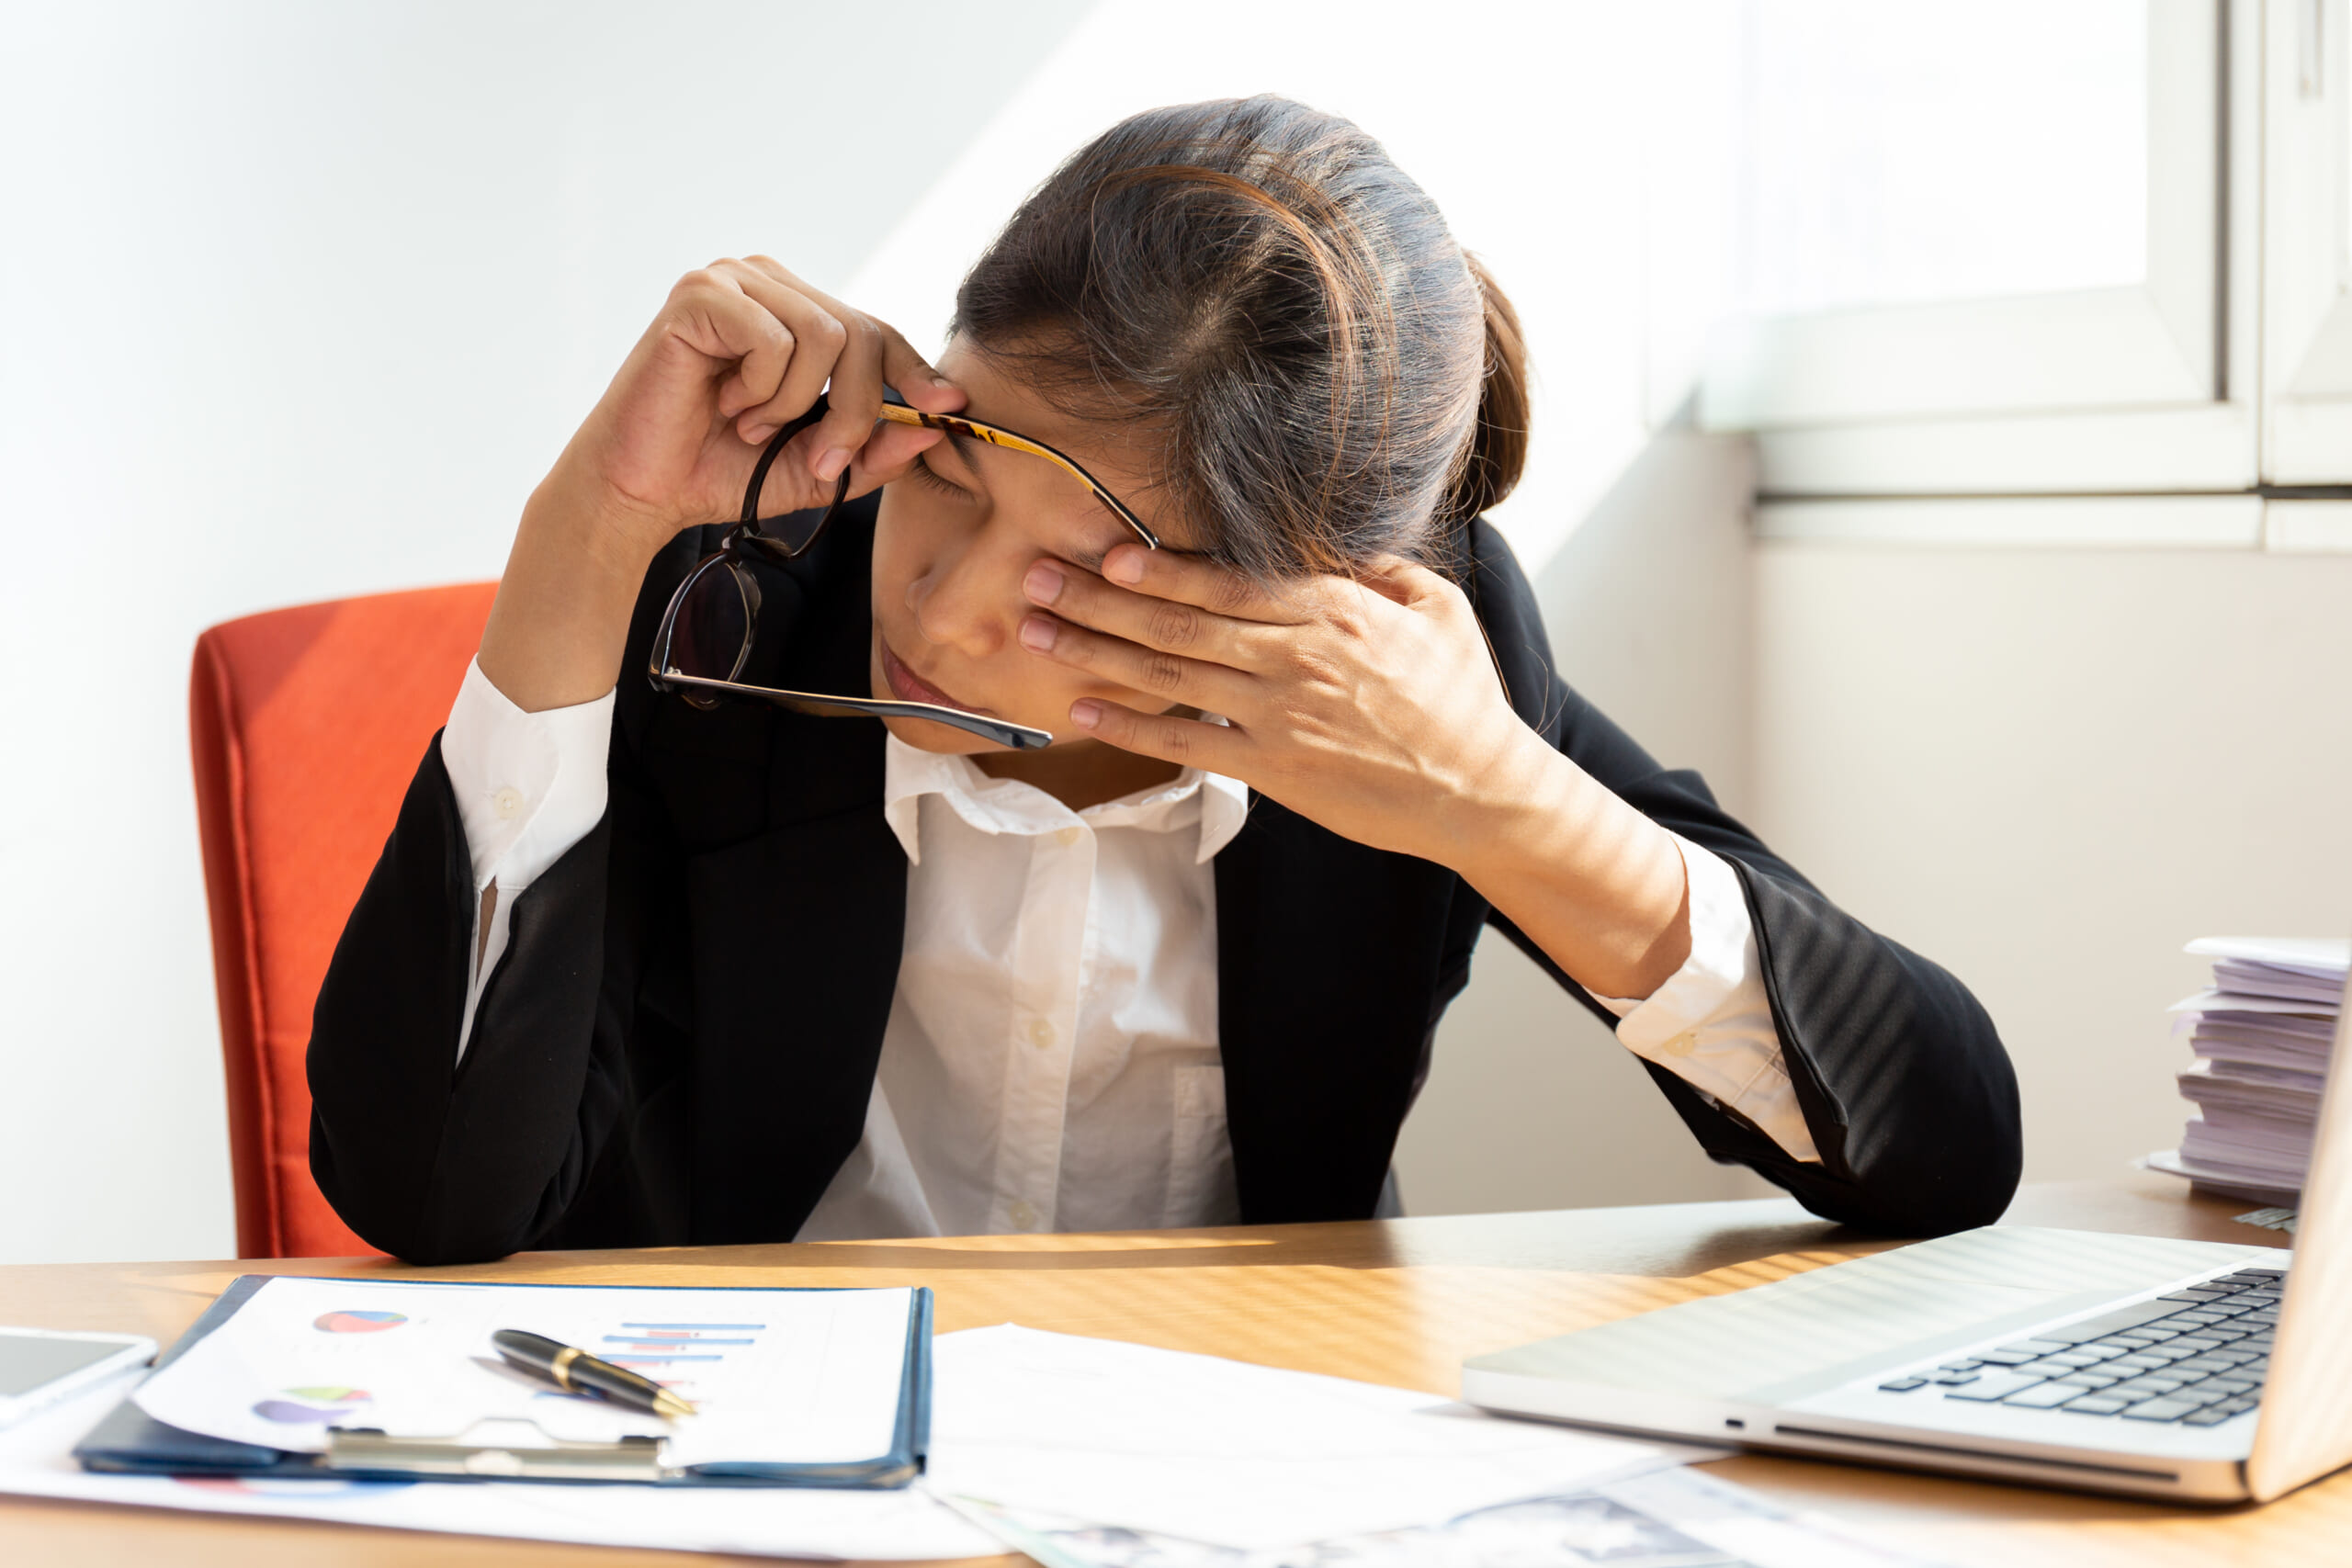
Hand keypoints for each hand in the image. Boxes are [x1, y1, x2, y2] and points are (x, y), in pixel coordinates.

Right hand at [482, 258, 960, 713]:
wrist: (642, 491)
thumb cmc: (721, 470)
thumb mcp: (815, 468)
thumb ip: (871, 451)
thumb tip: (933, 430)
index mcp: (795, 313)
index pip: (875, 329)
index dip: (915, 369)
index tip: (946, 408)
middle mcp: (767, 283)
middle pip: (860, 333)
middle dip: (855, 410)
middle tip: (823, 459)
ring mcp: (732, 280)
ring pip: (824, 335)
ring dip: (796, 404)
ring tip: (752, 424)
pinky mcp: (700, 294)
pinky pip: (774, 339)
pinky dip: (761, 388)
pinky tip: (725, 403)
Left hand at [1018, 543, 1695, 996]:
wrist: (1484, 790)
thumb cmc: (1462, 699)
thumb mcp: (1437, 609)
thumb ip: (1379, 570)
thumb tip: (1334, 544)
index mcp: (1334, 608)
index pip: (1227, 581)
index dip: (1158, 566)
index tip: (1104, 549)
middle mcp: (1297, 655)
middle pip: (1179, 622)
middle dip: (1099, 598)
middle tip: (1037, 576)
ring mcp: (1281, 715)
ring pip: (1170, 676)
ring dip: (1095, 652)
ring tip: (1035, 631)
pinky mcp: (1276, 770)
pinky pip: (1188, 744)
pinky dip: (1131, 728)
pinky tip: (1083, 711)